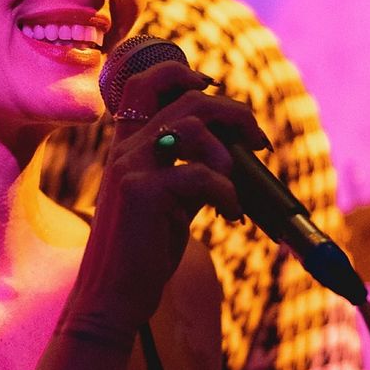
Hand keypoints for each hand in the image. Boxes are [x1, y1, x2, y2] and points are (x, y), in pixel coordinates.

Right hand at [73, 60, 268, 329]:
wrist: (111, 298)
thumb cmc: (143, 254)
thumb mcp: (167, 202)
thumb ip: (188, 171)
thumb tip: (233, 151)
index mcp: (126, 146)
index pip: (143, 82)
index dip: (181, 72)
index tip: (212, 87)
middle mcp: (124, 149)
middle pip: (185, 97)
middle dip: (233, 111)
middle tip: (258, 139)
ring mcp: (130, 167)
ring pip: (192, 125)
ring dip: (228, 153)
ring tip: (233, 186)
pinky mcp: (143, 193)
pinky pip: (202, 175)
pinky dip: (228, 194)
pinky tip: (231, 216)